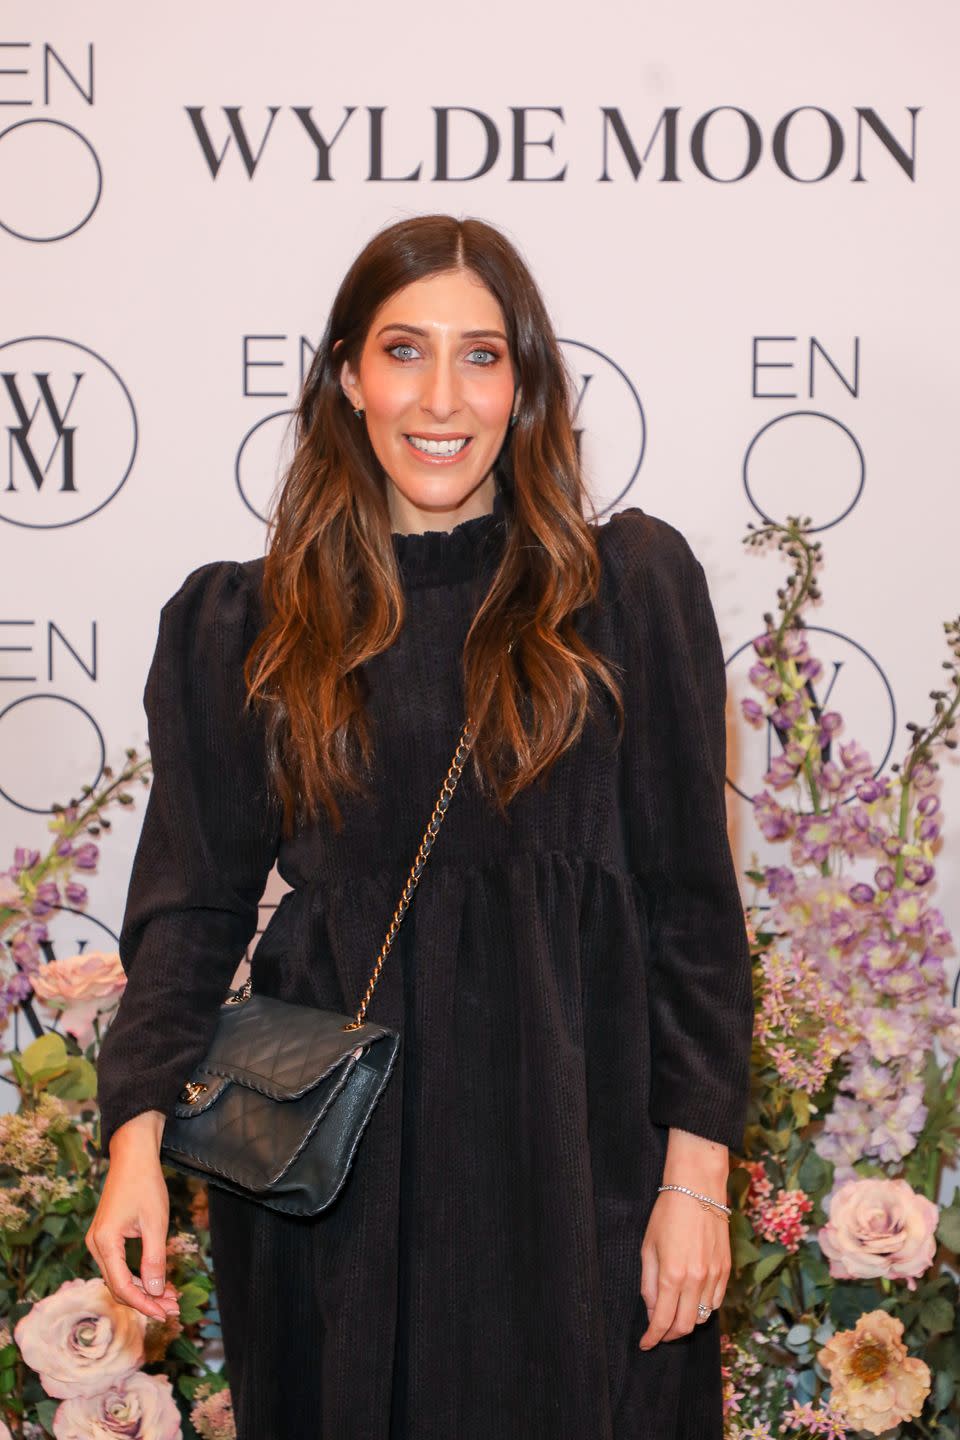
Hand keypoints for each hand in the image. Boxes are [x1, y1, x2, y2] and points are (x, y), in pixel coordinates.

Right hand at [85, 1111, 180, 1322]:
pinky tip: (158, 1282)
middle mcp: (96, 1244)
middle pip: (118, 1286)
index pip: (122, 1285)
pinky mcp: (105, 1237)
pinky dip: (138, 1276)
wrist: (133, 1156)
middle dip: (146, 1300)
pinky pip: (119, 1265)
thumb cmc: (145, 1184)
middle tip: (173, 1308)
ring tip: (170, 1298)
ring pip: (118, 1277)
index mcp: (104, 1241)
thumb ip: (154, 1259)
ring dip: (143, 1290)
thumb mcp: (155, 1222)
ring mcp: (98, 1241)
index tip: (165, 1313)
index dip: (144, 1303)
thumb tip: (156, 1292)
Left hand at [638, 1128, 729, 1348]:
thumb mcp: (648, 1247)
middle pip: (685, 1326)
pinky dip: (704, 1308)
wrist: (697, 1188)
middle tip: (659, 1332)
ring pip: (703, 1316)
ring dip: (687, 1322)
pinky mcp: (727, 1269)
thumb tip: (652, 1311)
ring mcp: (714, 1276)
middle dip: (670, 1334)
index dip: (653, 1338)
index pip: (662, 1321)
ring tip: (675, 1315)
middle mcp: (695, 1280)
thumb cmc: (667, 1214)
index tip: (646, 1344)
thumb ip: (648, 1283)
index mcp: (671, 1275)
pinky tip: (693, 1300)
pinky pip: (716, 1301)